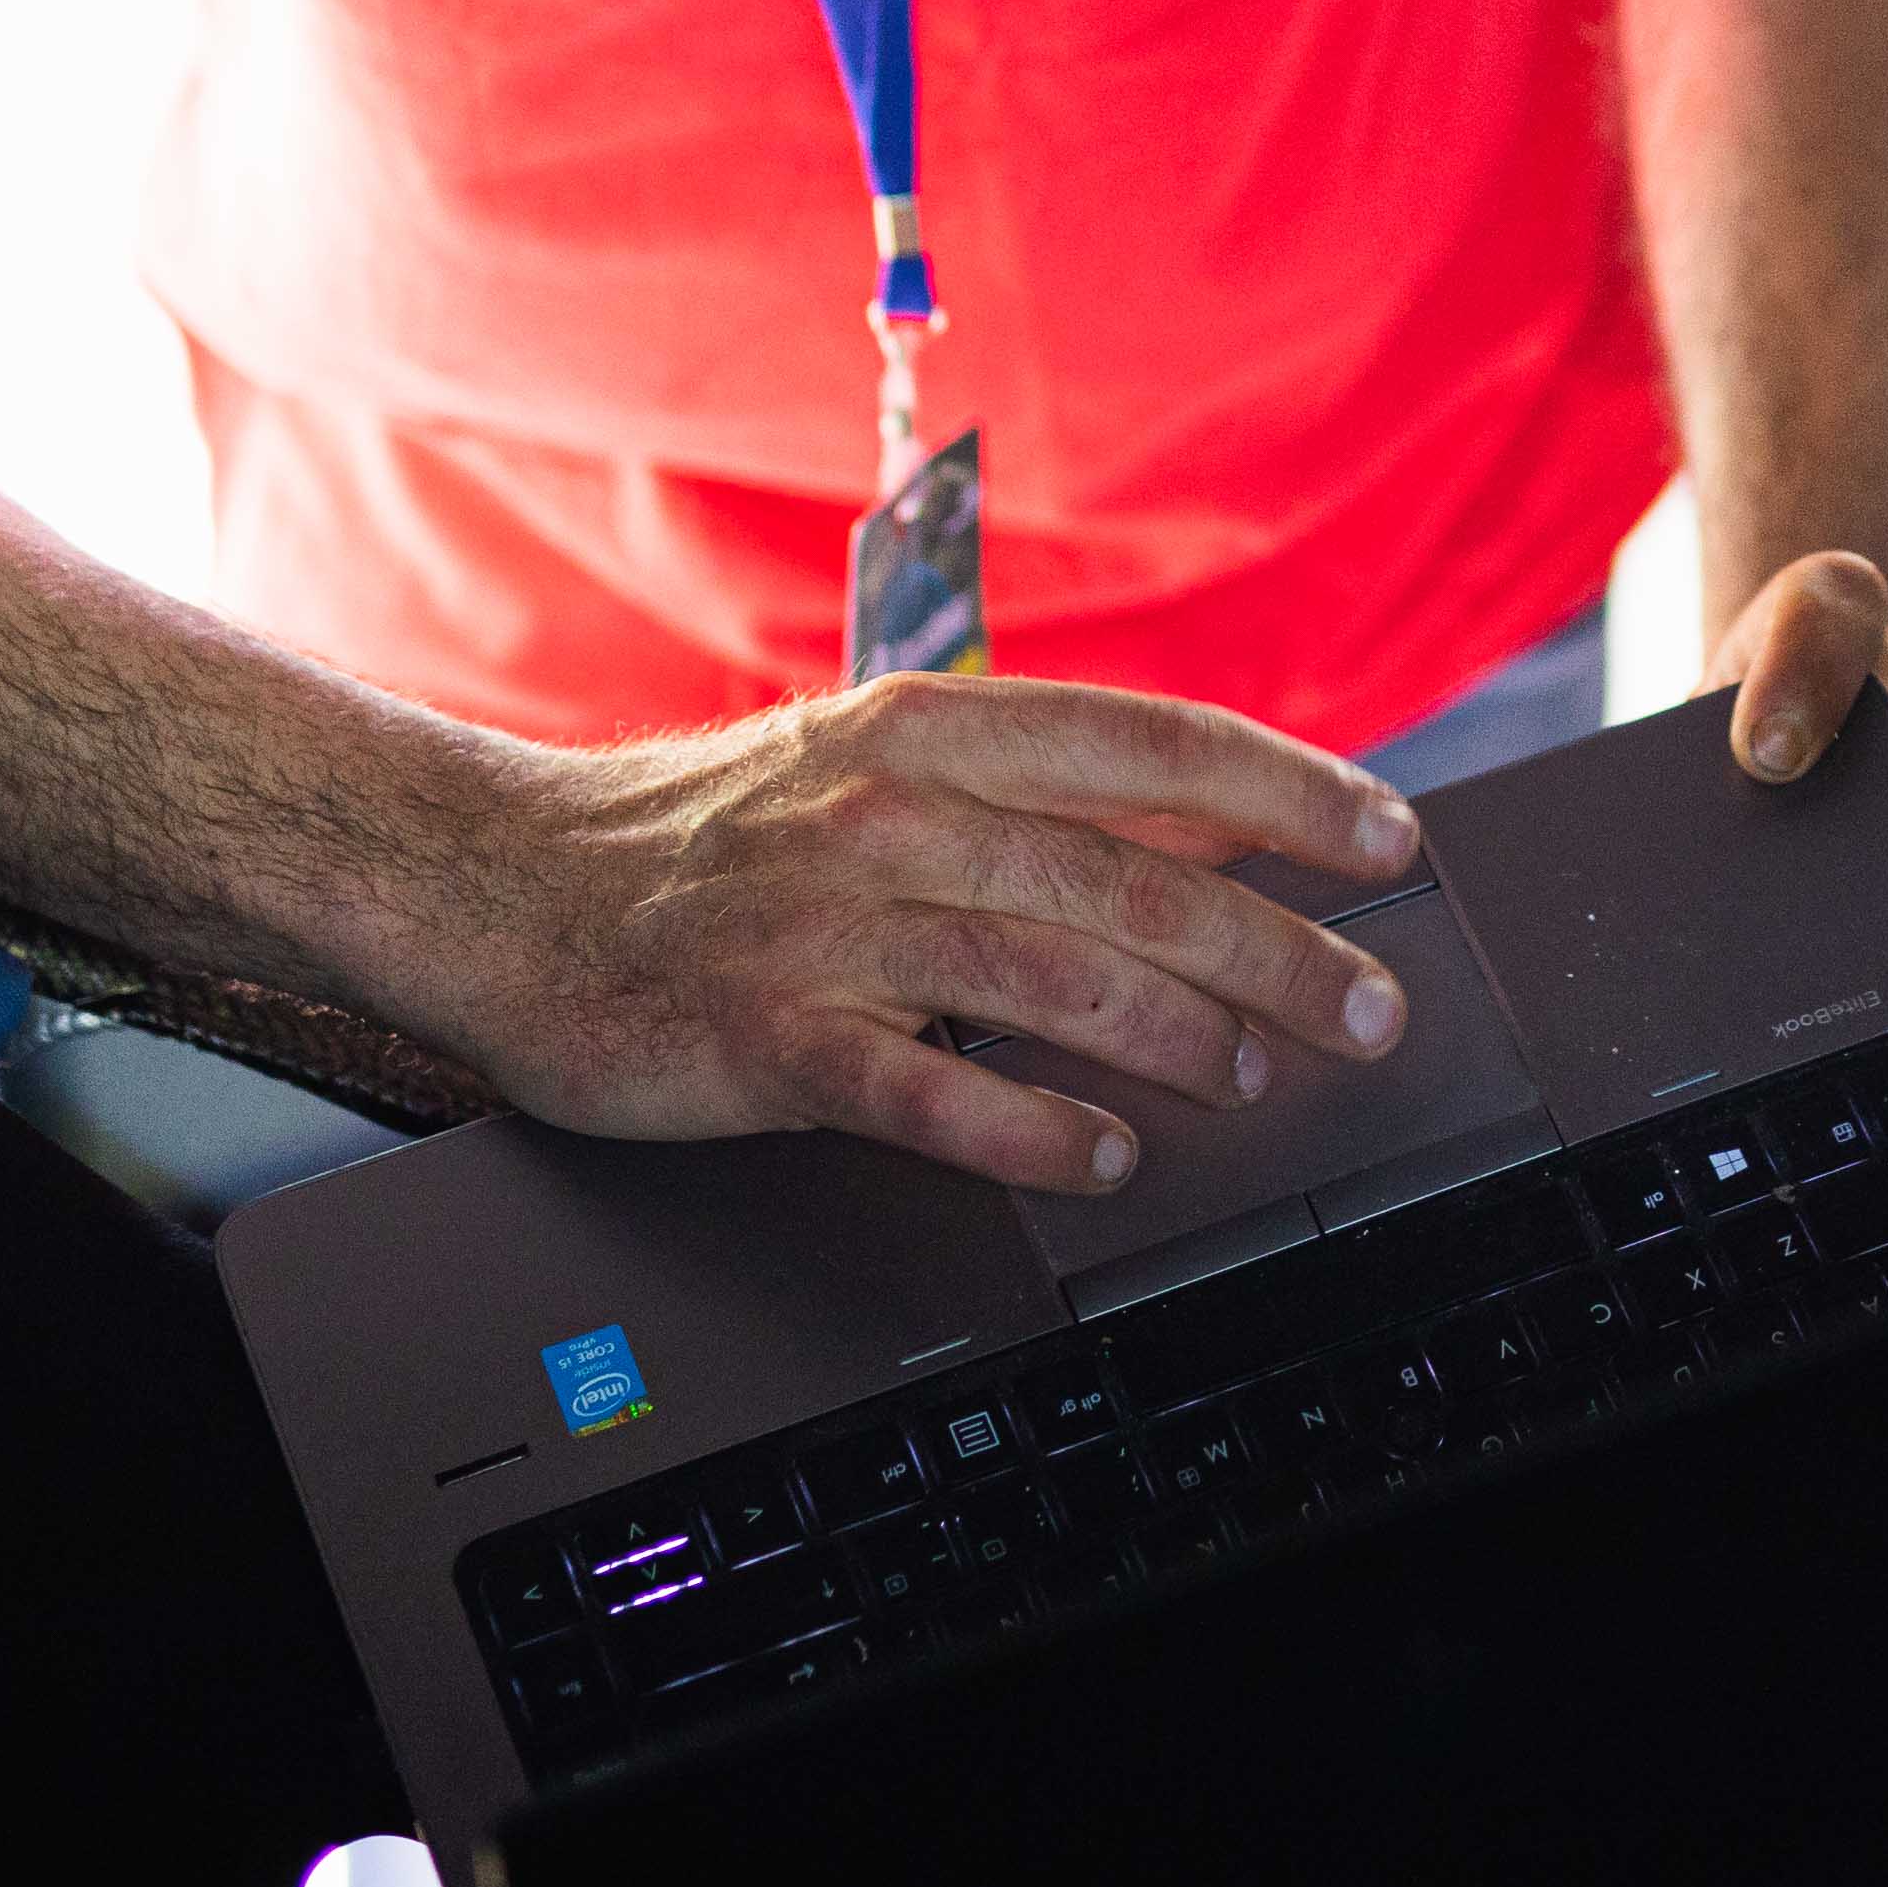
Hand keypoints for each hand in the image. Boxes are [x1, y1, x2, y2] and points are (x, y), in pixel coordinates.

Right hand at [390, 671, 1427, 1194]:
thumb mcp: (872, 763)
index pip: (1153, 744)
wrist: (497, 883)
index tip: (1390, 841)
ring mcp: (829, 924)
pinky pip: (924, 1092)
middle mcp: (895, 813)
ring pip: (1050, 976)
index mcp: (933, 729)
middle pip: (1133, 876)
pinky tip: (1102, 1157)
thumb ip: (1031, 792)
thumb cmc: (705, 834)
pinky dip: (1028, 1131)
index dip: (1289, 790)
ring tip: (1250, 1081)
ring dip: (1178, 1035)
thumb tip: (1214, 819)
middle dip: (1277, 948)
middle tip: (1368, 1009)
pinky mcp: (766, 1034)